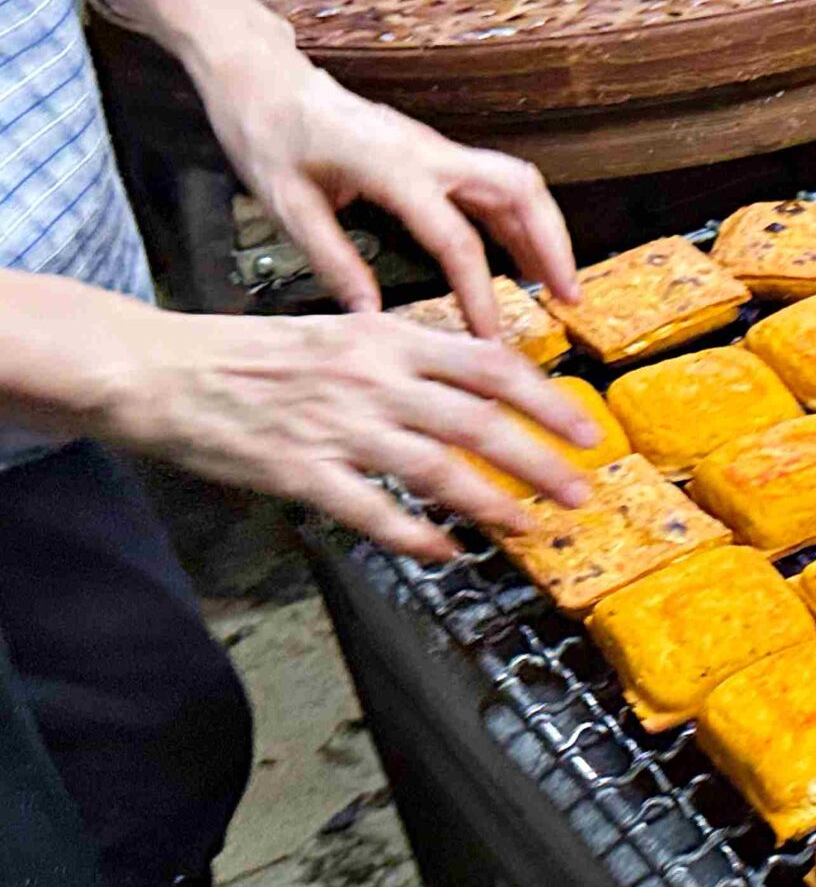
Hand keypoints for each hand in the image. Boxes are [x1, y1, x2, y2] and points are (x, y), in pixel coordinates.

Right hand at [95, 302, 598, 561]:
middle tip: (579, 491)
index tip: (585, 430)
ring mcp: (338, 428)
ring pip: (440, 470)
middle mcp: (372, 380)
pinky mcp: (301, 473)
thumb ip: (402, 355)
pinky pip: (376, 513)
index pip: (489, 365)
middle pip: (480, 422)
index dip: (546, 400)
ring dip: (495, 503)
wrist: (158, 369)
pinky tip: (449, 552)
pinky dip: (419, 536)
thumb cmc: (250, 354)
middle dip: (541, 461)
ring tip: (531, 526)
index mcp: (386, 340)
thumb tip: (472, 376)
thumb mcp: (339, 334)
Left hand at [192, 40, 577, 338]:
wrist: (263, 79)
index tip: (489, 333)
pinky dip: (520, 220)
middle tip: (567, 297)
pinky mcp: (434, 152)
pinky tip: (520, 256)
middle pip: (520, 192)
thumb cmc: (267, 132)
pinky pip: (494, 183)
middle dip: (552, 245)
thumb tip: (371, 316)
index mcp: (392, 167)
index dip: (479, 292)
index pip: (456, 239)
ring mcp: (437, 148)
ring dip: (546, 231)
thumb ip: (333, 261)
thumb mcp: (286, 205)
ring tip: (557, 282)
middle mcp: (429, 152)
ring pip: (517, 183)